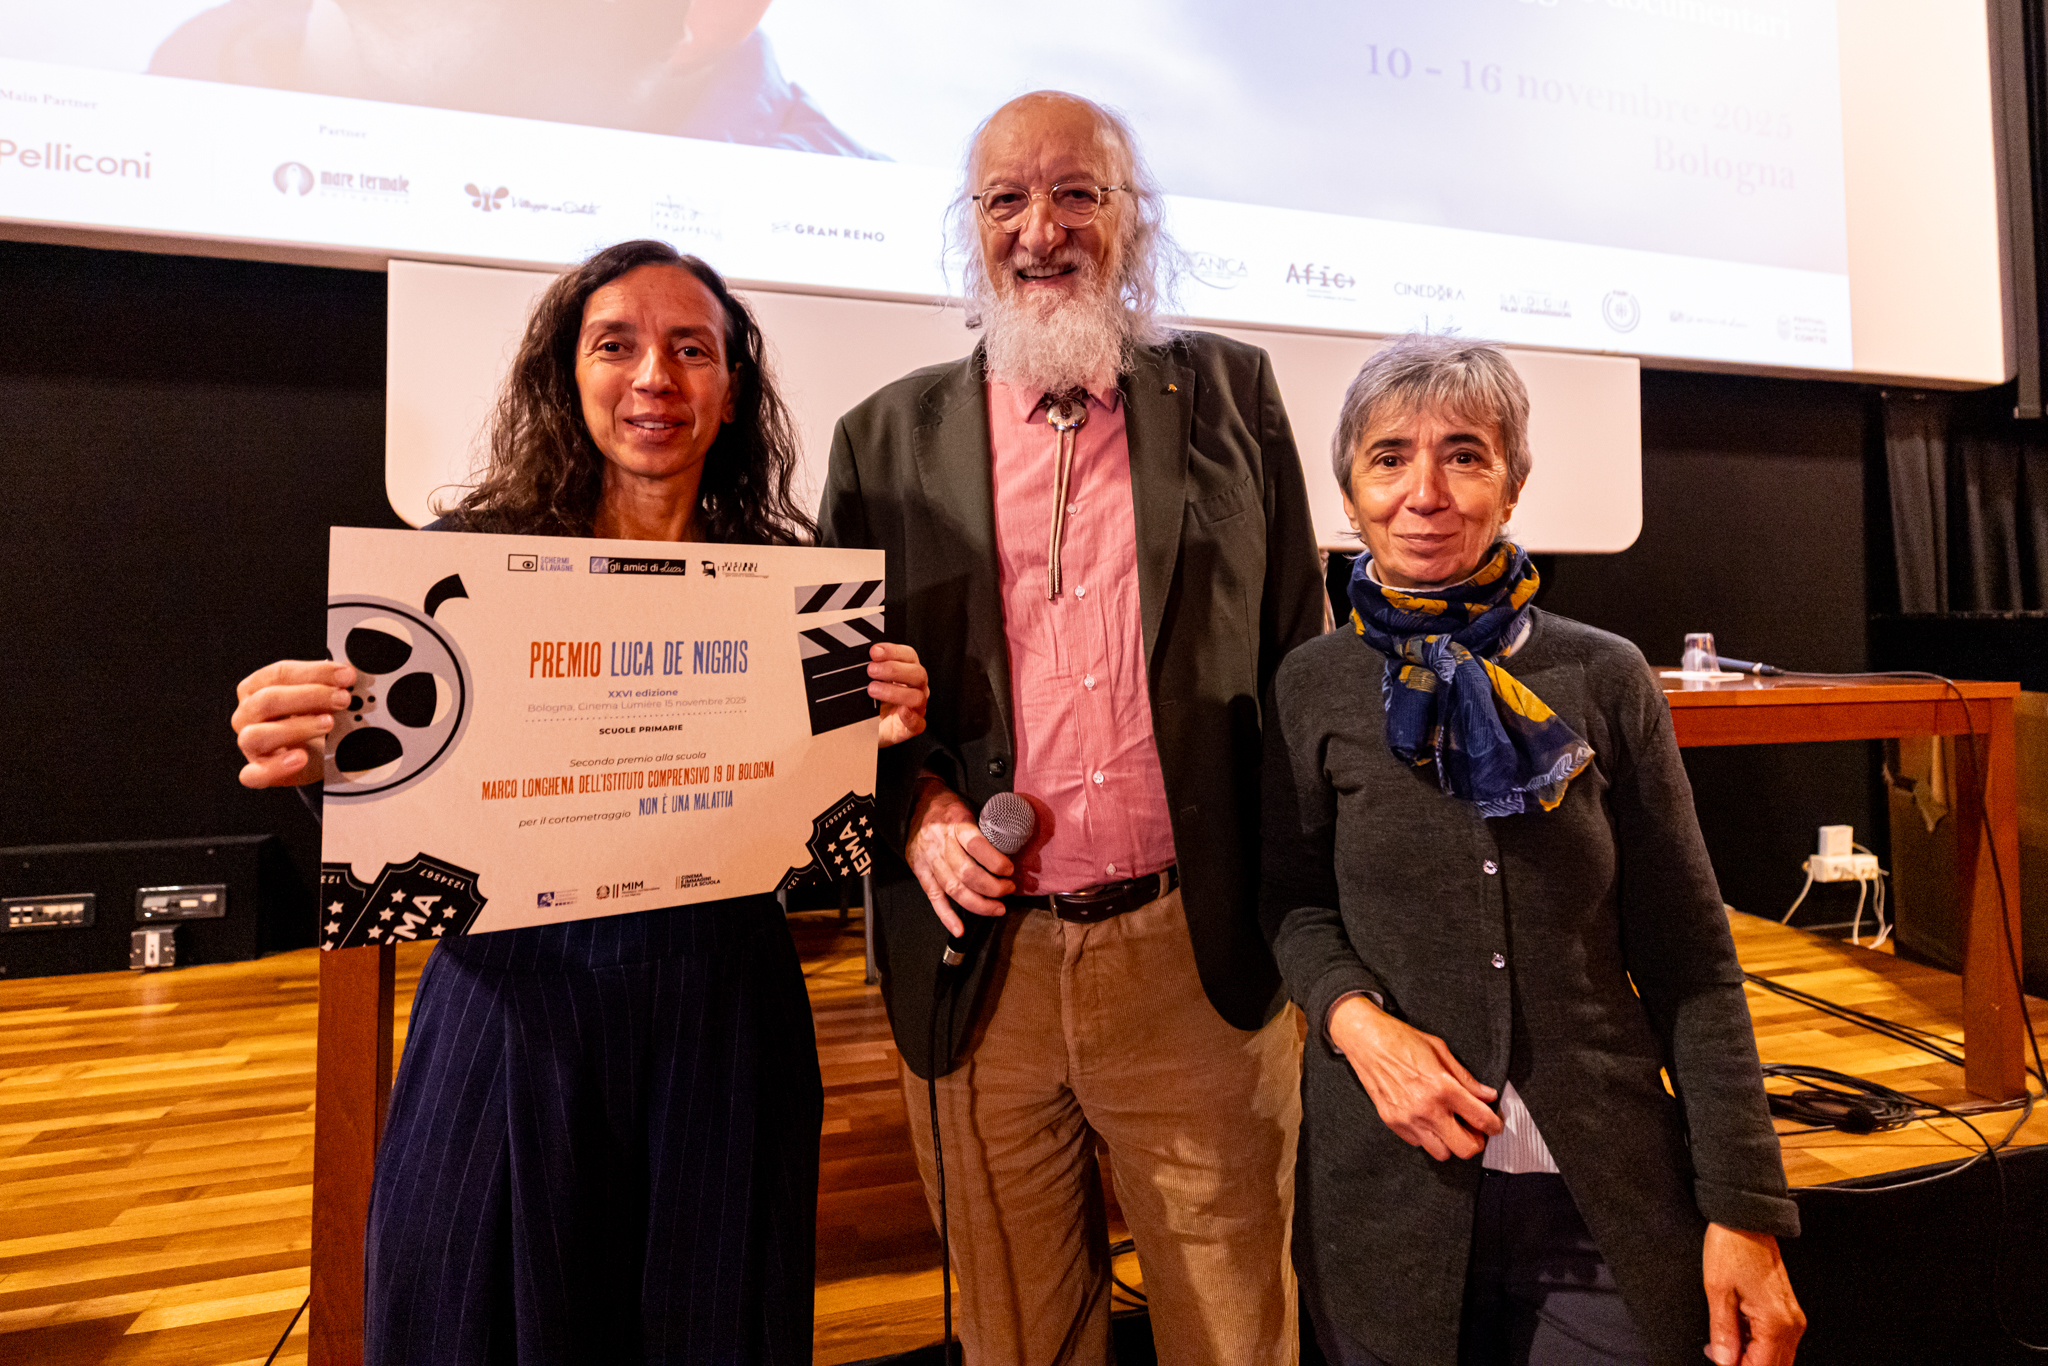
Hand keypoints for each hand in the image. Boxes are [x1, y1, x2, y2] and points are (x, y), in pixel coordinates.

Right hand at [232, 660, 355, 787]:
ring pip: (258, 735)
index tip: (346, 676)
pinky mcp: (257, 772)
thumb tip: (350, 673)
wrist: (312, 755)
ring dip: (296, 728)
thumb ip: (331, 684)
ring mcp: (248, 744)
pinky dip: (277, 767)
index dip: (315, 673)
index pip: (280, 674)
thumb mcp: (320, 698)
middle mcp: (247, 713)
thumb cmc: (311, 718)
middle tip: (343, 699)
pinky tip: (301, 758)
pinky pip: (255, 774)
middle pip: (268, 700)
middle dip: (310, 696)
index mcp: (257, 687)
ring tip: (328, 724)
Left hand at [869, 642, 928, 748]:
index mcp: (907, 672)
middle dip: (893, 670)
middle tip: (871, 670)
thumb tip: (857, 657)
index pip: (909, 656)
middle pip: (917, 674)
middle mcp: (915, 687)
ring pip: (917, 697)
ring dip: (895, 692)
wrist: (868, 728)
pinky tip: (901, 712)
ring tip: (873, 690)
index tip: (874, 652)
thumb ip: (869, 669)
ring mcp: (916, 707)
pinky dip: (911, 717)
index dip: (893, 651)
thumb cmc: (872, 702)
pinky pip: (918, 723)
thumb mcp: (868, 682)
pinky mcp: (912, 727)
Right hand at [903, 777, 1013, 936]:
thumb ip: (985, 829)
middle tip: (1009, 889)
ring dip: (978, 904)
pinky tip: (959, 929)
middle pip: (966, 873)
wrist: (917, 802)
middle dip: (992, 887)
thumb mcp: (969, 807)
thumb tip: (1013, 849)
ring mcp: (929, 860)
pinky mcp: (921, 872)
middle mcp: (940, 844)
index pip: (977, 846)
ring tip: (998, 908)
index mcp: (956, 824)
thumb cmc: (948, 807)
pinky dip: (946, 916)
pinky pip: (934, 897)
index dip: (995, 861)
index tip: (1010, 870)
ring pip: (953, 889)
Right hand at [1327, 995, 1501, 1160]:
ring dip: (1450, 1143)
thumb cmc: (1402, 1041)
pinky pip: (1419, 1143)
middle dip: (1476, 1142)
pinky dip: (1428, 1136)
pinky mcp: (1393, 1123)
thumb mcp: (1441, 1052)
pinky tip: (1427, 1119)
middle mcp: (1427, 1108)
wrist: (1366, 1041)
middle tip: (1475, 1131)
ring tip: (1450, 1126)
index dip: (1494, 1126)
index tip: (1494, 1126)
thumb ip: (1466, 1079)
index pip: (1481, 1120)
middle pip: (1465, 1148)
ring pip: (1442, 1153)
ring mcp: (1408, 1119)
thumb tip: (1487, 1096)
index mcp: (1443, 1087)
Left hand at [1703, 1224, 1803, 1365]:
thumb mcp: (1717, 1292)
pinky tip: (1734, 1328)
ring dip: (1750, 1354)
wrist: (1746, 1220)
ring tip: (1721, 1340)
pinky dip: (1755, 1341)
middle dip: (1745, 1364)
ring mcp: (1791, 1317)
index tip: (1719, 1360)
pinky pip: (1775, 1339)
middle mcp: (1791, 1324)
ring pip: (1776, 1355)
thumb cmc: (1731, 1248)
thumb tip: (1724, 1361)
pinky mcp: (1786, 1310)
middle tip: (1719, 1351)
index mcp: (1776, 1323)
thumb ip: (1723, 1332)